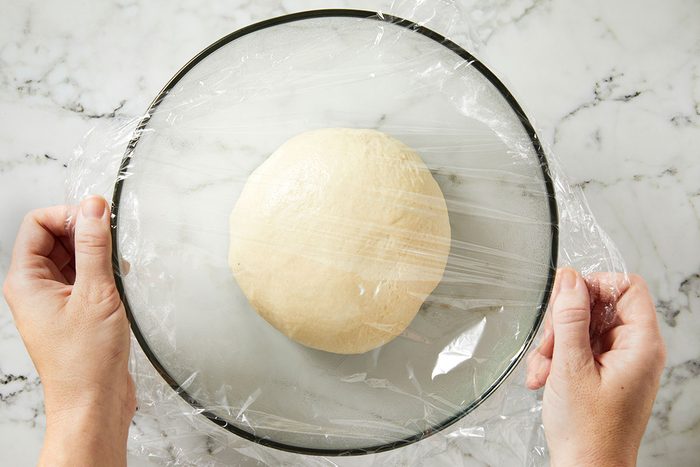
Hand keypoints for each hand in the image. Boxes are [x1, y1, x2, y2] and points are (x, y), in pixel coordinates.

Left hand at [3, 196, 134, 466]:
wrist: (93, 403)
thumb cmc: (86, 361)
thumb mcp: (96, 293)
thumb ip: (94, 245)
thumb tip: (94, 207)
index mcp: (26, 280)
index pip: (39, 223)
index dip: (69, 215)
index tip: (100, 220)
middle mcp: (35, 288)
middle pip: (55, 237)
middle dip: (85, 233)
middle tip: (113, 242)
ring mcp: (53, 300)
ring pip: (72, 256)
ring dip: (97, 254)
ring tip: (117, 270)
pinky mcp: (73, 311)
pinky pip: (84, 277)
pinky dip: (103, 272)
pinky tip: (119, 284)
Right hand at [526, 268, 665, 466]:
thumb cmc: (589, 432)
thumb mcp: (571, 367)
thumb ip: (570, 319)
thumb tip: (571, 280)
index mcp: (640, 344)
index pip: (626, 287)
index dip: (594, 285)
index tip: (565, 297)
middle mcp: (634, 349)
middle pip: (598, 307)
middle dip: (564, 322)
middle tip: (548, 345)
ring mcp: (619, 361)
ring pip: (582, 328)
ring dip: (555, 344)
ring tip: (543, 369)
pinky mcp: (603, 372)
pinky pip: (578, 348)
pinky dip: (557, 358)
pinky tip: (544, 377)